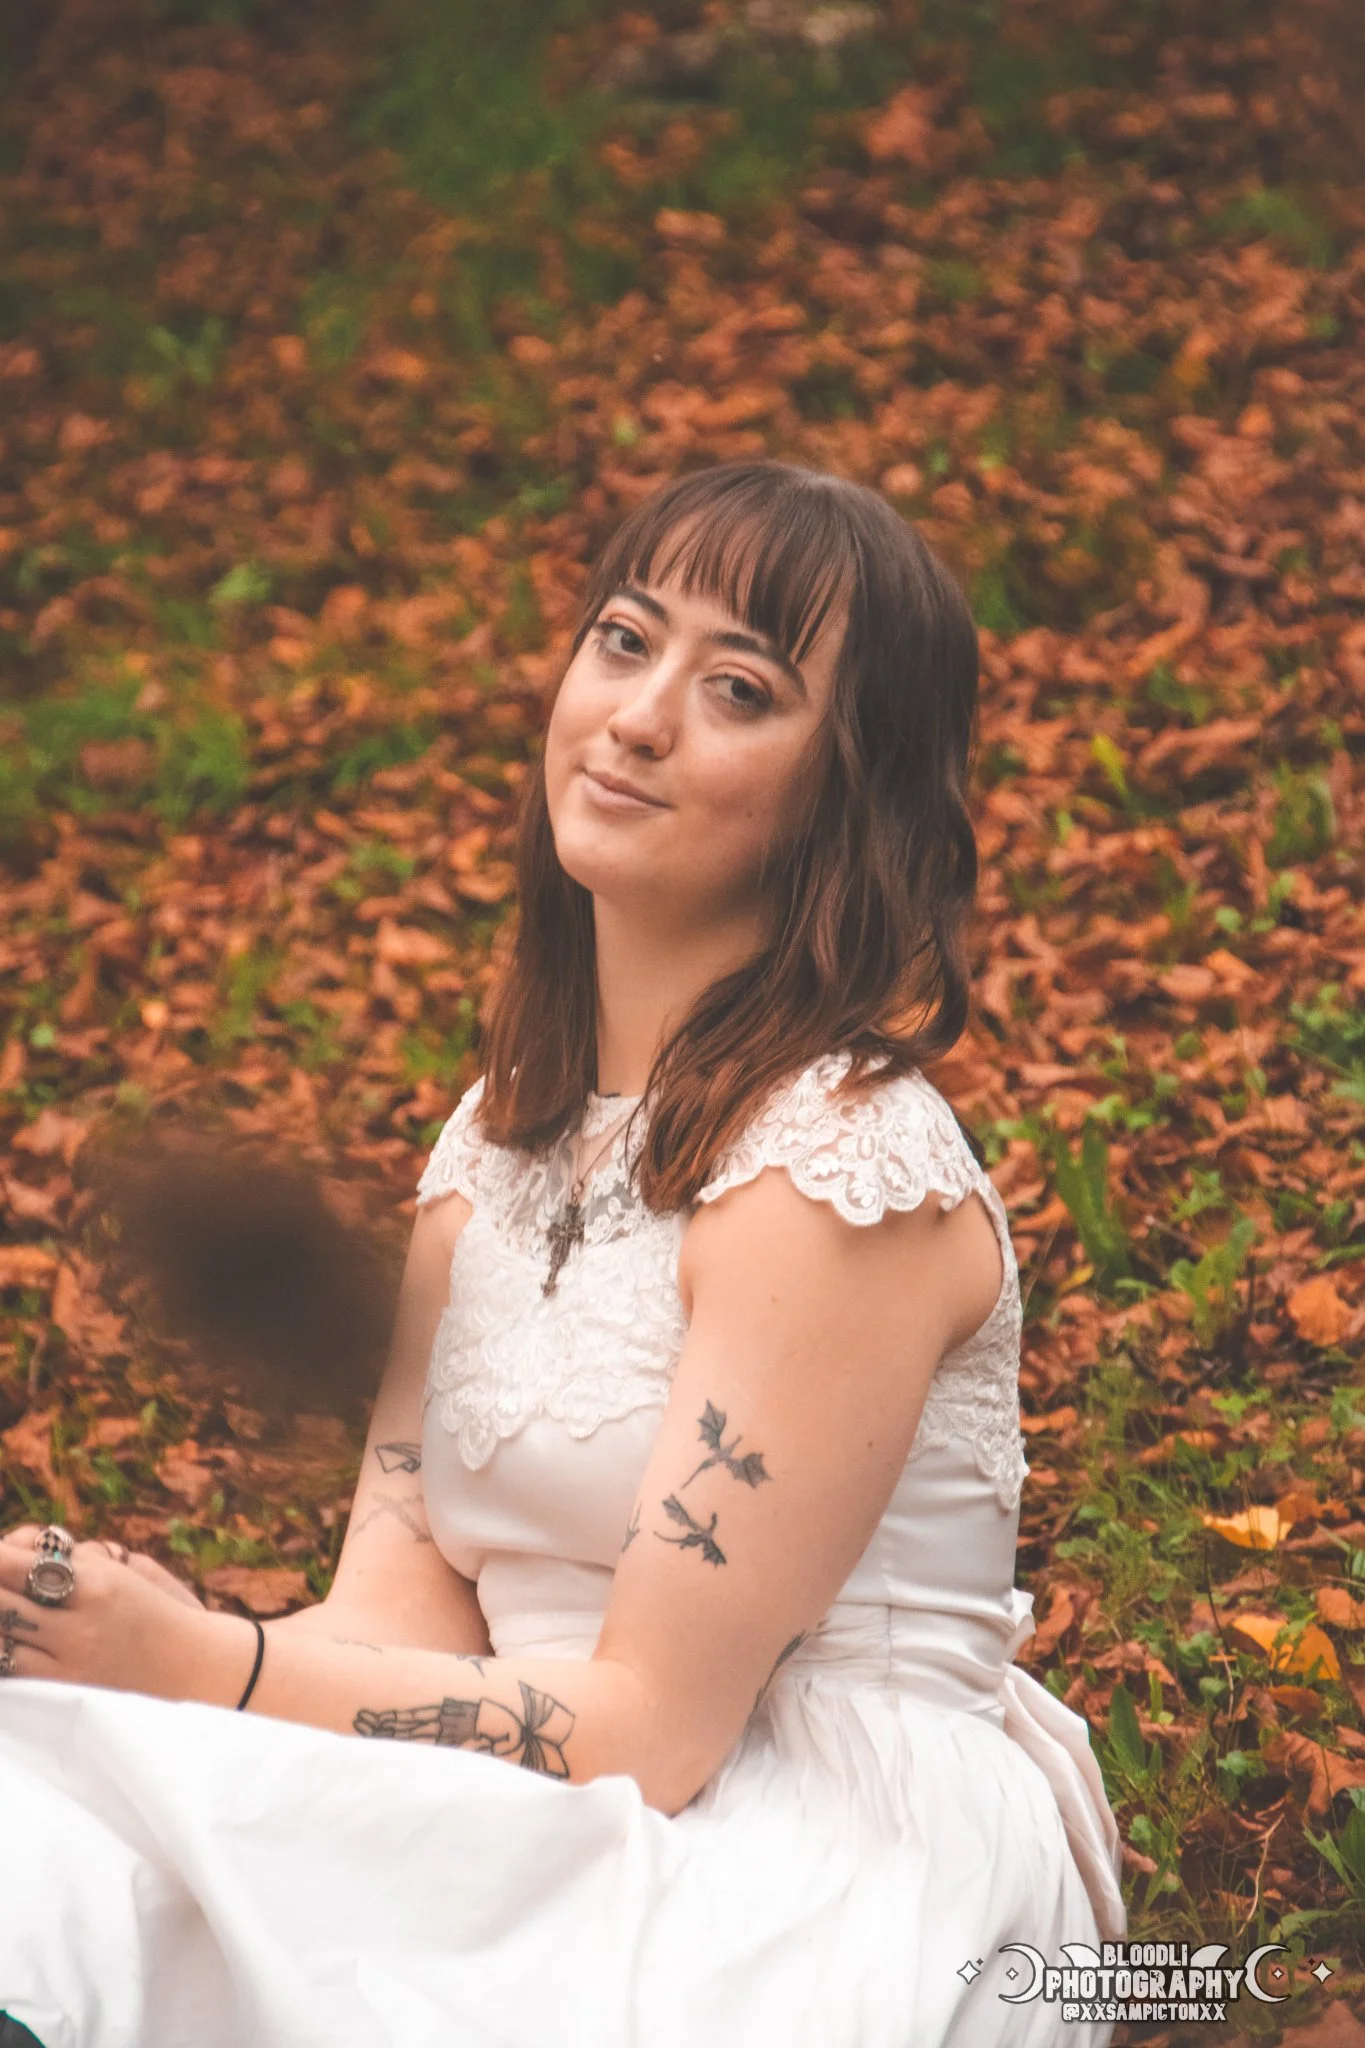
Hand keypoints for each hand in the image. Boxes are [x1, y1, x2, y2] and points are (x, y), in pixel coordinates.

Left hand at [0, 1527, 248, 1702]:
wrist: (189, 1666)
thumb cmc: (148, 1609)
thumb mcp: (118, 1572)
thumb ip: (71, 1559)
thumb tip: (19, 1548)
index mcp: (98, 1585)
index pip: (24, 1568)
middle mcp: (80, 1625)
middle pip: (4, 1603)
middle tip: (0, 1583)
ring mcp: (70, 1662)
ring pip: (3, 1639)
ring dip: (0, 1618)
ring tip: (7, 1609)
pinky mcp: (65, 1691)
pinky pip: (13, 1670)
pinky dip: (5, 1649)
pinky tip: (9, 1638)